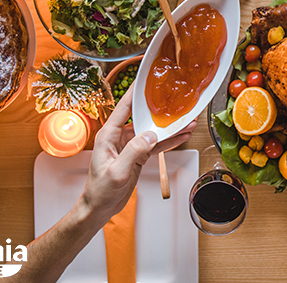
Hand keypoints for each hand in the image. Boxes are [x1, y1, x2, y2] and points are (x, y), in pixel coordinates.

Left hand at [80, 84, 195, 220]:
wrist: (99, 207)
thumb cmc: (100, 190)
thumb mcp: (117, 171)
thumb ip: (133, 152)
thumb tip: (150, 136)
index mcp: (108, 135)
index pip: (123, 108)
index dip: (134, 93)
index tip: (145, 80)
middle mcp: (119, 137)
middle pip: (142, 118)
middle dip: (160, 111)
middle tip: (176, 103)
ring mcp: (129, 146)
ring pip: (152, 132)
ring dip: (169, 128)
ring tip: (187, 122)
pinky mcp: (137, 155)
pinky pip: (155, 145)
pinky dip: (168, 141)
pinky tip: (181, 136)